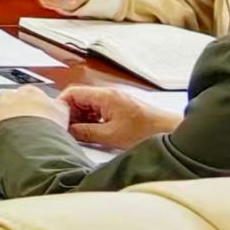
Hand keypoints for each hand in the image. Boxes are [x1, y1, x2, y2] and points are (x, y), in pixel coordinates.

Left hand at [0, 85, 69, 132]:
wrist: (31, 141)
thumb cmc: (47, 129)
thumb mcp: (62, 116)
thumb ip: (59, 108)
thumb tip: (61, 106)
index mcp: (31, 93)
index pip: (27, 91)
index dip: (27, 101)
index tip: (29, 107)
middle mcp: (12, 96)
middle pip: (7, 94)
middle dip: (8, 103)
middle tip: (14, 115)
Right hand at [61, 86, 181, 150]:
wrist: (171, 132)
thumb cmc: (147, 131)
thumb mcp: (111, 136)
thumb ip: (86, 133)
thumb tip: (69, 131)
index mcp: (105, 96)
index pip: (72, 93)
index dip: (61, 106)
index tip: (58, 120)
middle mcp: (109, 94)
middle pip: (79, 98)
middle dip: (71, 114)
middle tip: (68, 130)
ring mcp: (114, 100)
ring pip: (88, 105)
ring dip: (82, 118)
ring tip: (82, 134)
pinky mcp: (120, 108)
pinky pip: (98, 110)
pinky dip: (92, 120)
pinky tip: (95, 133)